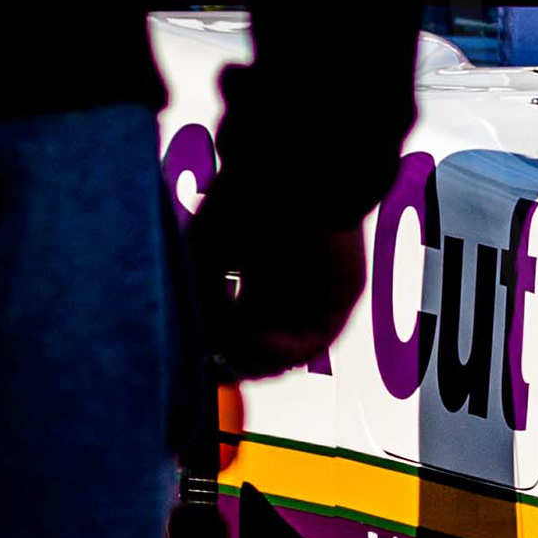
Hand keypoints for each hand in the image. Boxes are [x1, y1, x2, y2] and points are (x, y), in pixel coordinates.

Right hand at [190, 213, 365, 381]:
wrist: (286, 171)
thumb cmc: (241, 202)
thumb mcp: (203, 255)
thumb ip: (200, 301)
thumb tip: (196, 345)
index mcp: (259, 275)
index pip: (241, 330)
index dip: (218, 351)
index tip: (195, 358)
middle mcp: (289, 286)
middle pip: (265, 347)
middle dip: (235, 363)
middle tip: (212, 365)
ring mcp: (317, 291)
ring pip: (291, 350)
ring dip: (257, 361)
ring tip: (229, 350)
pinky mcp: (343, 293)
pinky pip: (317, 339)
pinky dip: (284, 350)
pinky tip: (254, 340)